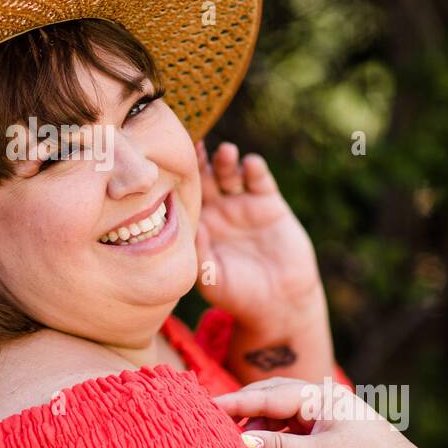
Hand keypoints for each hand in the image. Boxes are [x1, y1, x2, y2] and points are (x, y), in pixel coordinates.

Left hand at [194, 139, 322, 325]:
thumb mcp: (212, 278)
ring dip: (226, 161)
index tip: (169, 163)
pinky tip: (250, 164)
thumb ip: (200, 254)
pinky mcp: (269, 204)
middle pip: (205, 177)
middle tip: (194, 145)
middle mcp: (218, 210)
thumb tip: (192, 229)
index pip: (183, 195)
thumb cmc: (237, 294)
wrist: (278, 302)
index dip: (177, 180)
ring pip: (230, 174)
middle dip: (199, 161)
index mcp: (199, 224)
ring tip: (224, 152)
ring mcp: (243, 204)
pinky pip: (260, 181)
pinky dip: (255, 170)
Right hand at [212, 377, 439, 447]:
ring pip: (278, 413)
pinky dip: (272, 436)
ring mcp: (323, 414)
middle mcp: (320, 398)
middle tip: (215, 422)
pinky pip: (288, 427)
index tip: (207, 406)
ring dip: (258, 426)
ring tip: (239, 444)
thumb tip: (242, 444)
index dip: (236, 402)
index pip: (268, 396)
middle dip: (244, 409)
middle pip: (271, 397)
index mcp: (320, 396)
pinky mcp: (324, 431)